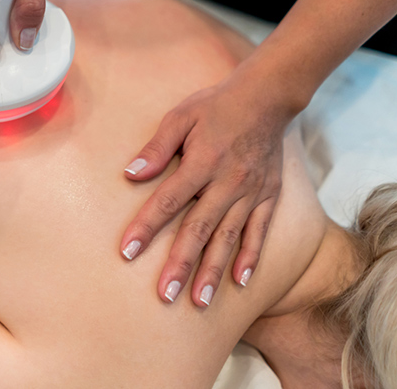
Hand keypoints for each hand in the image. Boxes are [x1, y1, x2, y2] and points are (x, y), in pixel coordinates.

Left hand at [119, 74, 296, 306]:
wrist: (267, 97)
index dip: (147, 227)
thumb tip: (130, 174)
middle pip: (200, 228)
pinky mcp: (268, 196)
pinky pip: (260, 231)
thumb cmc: (215, 106)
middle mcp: (228, 182)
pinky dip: (251, 257)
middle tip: (165, 295)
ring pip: (229, 237)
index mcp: (203, 162)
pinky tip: (239, 282)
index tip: (127, 251)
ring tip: (199, 301)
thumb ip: (157, 148)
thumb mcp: (180, 116)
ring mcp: (251, 192)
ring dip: (213, 270)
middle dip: (181, 264)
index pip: (168, 200)